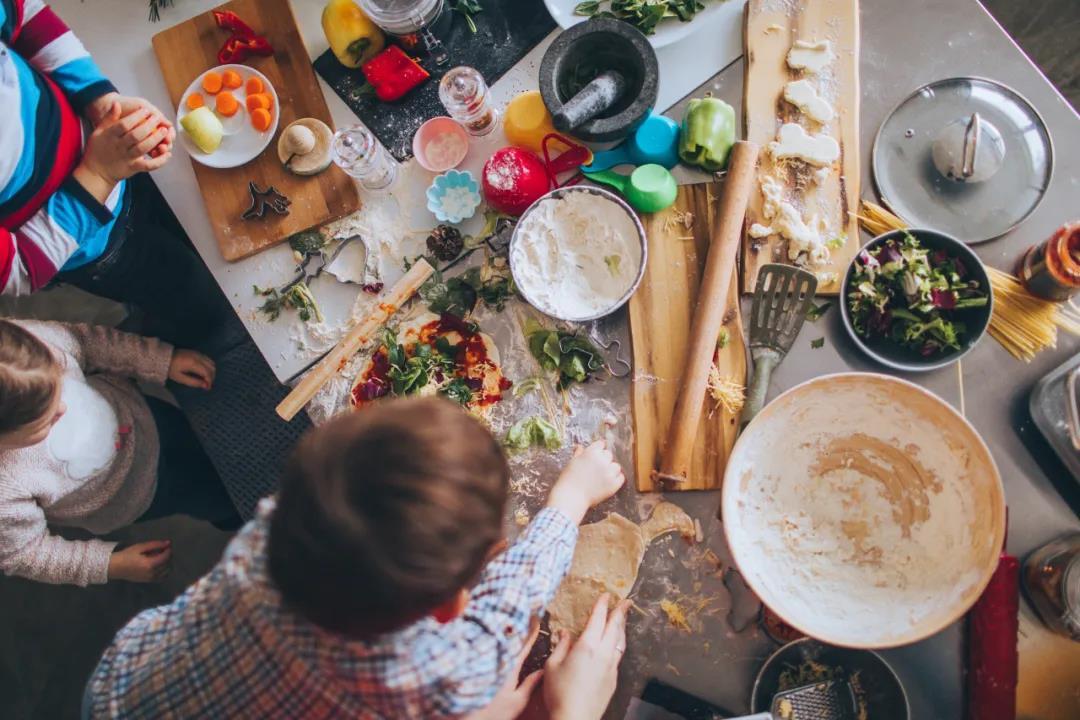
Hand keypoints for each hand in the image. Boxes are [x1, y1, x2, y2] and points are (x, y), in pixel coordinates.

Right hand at [74, 101, 171, 200]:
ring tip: (164, 131)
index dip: (136, 116)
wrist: (96, 172)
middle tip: (158, 118)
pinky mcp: (134, 168)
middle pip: (135, 135)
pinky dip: (159, 161)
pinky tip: (167, 154)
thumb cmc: (98, 149)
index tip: (145, 110)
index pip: (124, 124)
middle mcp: (119, 147)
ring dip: (155, 139)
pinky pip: (148, 165)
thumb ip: (109, 118)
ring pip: (143, 148)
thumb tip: (116, 104)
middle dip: (149, 126)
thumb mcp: (99, 131)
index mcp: (110, 136)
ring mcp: (127, 158)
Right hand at [107, 540, 171, 581]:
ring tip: (162, 557)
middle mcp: (152, 573)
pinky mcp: (148, 581)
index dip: (169, 550)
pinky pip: (162, 577)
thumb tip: (168, 543)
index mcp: (150, 564)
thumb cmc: (127, 555)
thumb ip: (155, 545)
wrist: (115, 567)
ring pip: (166, 571)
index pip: (166, 557)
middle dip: (169, 556)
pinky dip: (164, 571)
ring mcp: (151, 579)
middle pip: (168, 564)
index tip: (167, 545)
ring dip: (167, 563)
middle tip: (164, 550)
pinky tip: (160, 565)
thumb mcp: (140, 547)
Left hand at [168, 349, 215, 389]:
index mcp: (193, 363)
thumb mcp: (180, 378)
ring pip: (211, 362)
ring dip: (211, 371)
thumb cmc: (171, 369)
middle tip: (207, 384)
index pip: (207, 373)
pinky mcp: (197, 352)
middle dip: (211, 377)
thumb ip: (193, 382)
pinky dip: (208, 366)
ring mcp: (198, 353)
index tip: (207, 388)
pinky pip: (208, 359)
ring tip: (205, 378)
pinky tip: (203, 371)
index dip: (209, 381)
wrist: (164, 357)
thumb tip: (205, 385)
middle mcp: (198, 357)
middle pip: (212, 367)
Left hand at [465, 621, 543, 719]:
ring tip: (515, 617)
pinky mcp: (479, 665)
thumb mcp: (517, 702)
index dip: (532, 631)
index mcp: (510, 667)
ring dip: (508, 629)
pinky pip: (490, 646)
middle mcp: (499, 661)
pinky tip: (500, 634)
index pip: (524, 645)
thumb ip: (530, 684)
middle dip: (520, 623)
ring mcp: (488, 661)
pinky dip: (498, 638)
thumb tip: (543, 671)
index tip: (537, 617)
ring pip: (500, 640)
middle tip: (527, 611)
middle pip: (511, 637)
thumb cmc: (493, 714)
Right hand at [544, 594, 627, 719]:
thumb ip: (561, 646)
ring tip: (623, 619)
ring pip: (620, 641)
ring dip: (622, 627)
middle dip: (620, 612)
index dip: (602, 605)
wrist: (575, 719)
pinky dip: (619, 644)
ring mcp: (611, 667)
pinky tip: (616, 645)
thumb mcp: (552, 666)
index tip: (606, 595)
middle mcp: (603, 653)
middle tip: (626, 602)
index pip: (598, 619)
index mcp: (587, 646)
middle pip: (615, 627)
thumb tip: (564, 634)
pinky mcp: (613, 679)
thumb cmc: (559, 693)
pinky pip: (618, 655)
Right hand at [545, 441, 624, 523]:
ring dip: (611, 469)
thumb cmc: (569, 479)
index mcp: (592, 452)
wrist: (572, 497)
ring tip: (601, 477)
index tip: (595, 456)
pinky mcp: (614, 484)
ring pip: (616, 466)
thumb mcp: (572, 462)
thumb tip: (580, 447)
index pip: (601, 444)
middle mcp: (602, 460)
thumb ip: (579, 453)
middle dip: (603, 460)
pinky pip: (621, 478)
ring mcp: (609, 472)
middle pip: (609, 454)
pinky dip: (616, 480)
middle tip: (596, 469)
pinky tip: (607, 483)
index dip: (598, 450)